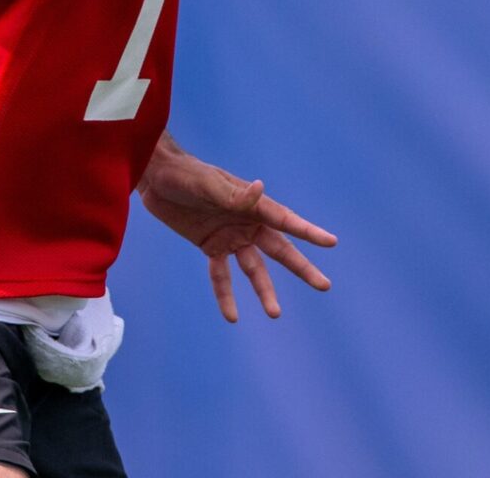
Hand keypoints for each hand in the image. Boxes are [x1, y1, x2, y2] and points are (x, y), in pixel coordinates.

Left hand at [138, 140, 337, 321]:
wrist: (158, 176)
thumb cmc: (187, 174)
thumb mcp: (209, 184)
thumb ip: (234, 194)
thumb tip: (260, 188)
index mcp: (254, 205)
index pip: (286, 221)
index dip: (309, 232)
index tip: (331, 242)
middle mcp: (248, 222)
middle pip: (280, 250)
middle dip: (302, 268)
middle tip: (324, 285)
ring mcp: (231, 236)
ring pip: (254, 269)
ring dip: (264, 290)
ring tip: (275, 314)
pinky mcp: (211, 246)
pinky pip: (222, 275)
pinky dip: (226, 295)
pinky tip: (232, 316)